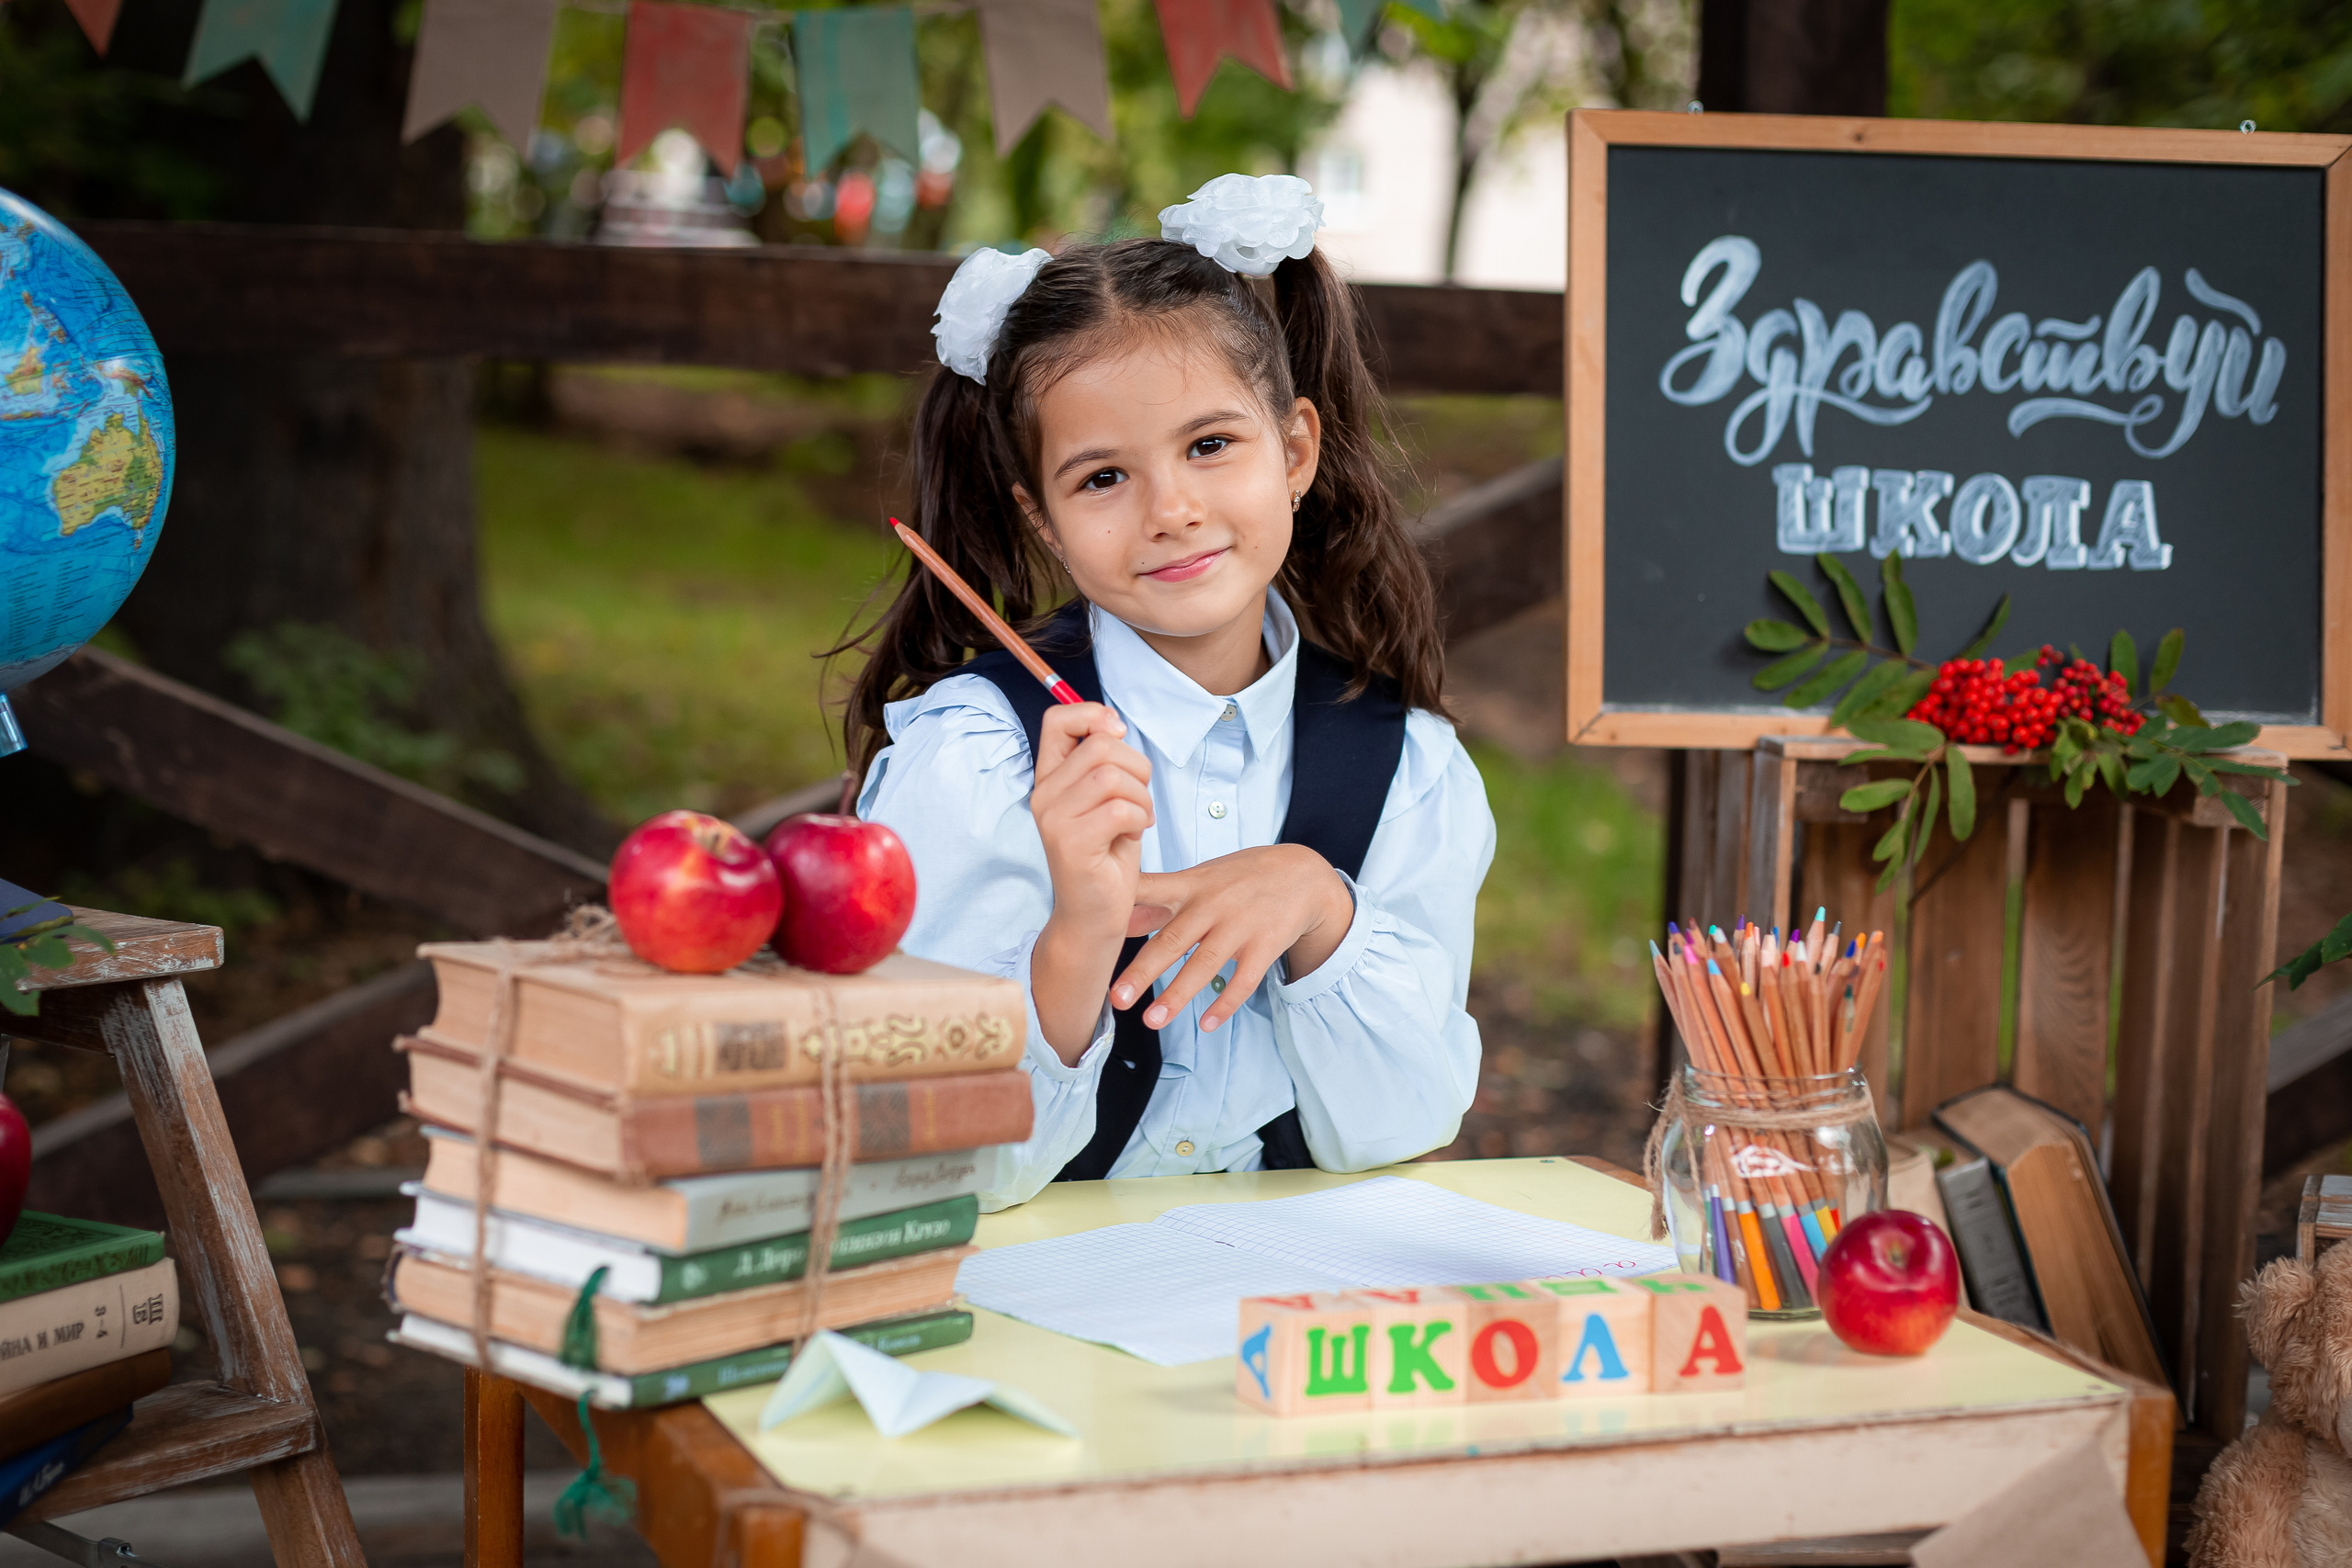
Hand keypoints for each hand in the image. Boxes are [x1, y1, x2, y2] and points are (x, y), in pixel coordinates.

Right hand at [1029, 703, 1150, 1060]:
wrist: (1093, 917)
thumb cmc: (1106, 856)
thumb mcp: (1106, 799)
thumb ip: (1104, 762)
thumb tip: (1112, 723)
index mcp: (1049, 778)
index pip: (1057, 719)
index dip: (1093, 715)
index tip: (1118, 735)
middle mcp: (1043, 795)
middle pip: (1100, 746)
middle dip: (1137, 767)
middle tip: (1140, 799)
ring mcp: (1054, 819)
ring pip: (1112, 776)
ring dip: (1141, 797)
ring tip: (1138, 820)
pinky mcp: (1071, 844)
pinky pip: (1121, 809)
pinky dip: (1141, 819)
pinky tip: (1134, 836)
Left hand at [1111, 846, 1353, 1032]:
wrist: (1303, 873)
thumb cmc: (1241, 878)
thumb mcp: (1199, 879)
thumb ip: (1158, 900)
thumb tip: (1119, 921)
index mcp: (1190, 886)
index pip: (1150, 891)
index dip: (1123, 907)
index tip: (1095, 928)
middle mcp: (1212, 905)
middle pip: (1173, 940)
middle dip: (1143, 971)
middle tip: (1116, 1000)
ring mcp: (1240, 925)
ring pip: (1205, 964)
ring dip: (1178, 995)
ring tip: (1152, 1022)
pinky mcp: (1266, 944)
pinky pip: (1244, 980)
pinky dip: (1225, 1003)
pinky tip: (1206, 1024)